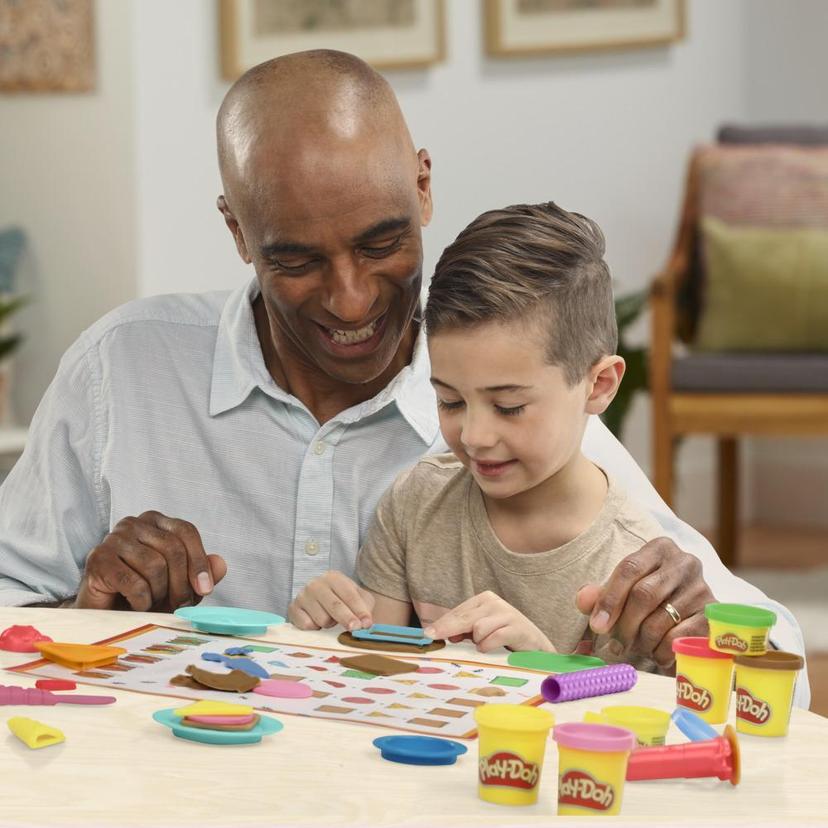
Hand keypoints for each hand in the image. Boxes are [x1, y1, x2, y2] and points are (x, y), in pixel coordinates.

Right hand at [75, 511, 226, 611]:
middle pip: (173, 549)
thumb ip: (202, 572)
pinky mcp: (98, 560)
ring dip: (159, 593)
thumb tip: (221, 564)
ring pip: (155, 566)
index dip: (199, 562)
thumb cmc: (143, 595)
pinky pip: (135, 583)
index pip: (186, 532)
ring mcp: (113, 539)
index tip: (206, 589)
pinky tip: (136, 605)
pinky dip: (142, 601)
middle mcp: (134, 523)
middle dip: (182, 584)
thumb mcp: (180, 584)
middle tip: (179, 604)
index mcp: (156, 521)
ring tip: (152, 602)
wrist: (104, 615)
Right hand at [288, 571, 374, 630]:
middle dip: (347, 618)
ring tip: (330, 618)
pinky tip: (316, 621)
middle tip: (355, 628)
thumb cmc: (342, 600)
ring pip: (322, 619)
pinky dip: (315, 628)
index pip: (349, 595)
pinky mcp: (293, 608)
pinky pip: (307, 625)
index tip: (366, 623)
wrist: (319, 602)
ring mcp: (303, 595)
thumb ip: (365, 607)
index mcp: (334, 577)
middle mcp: (316, 583)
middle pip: (334, 605)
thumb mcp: (358, 599)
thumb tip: (366, 622)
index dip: (359, 610)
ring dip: (330, 624)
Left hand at [423, 591, 555, 653]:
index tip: (428, 633)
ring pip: (478, 629)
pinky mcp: (517, 627)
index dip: (442, 624)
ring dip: (478, 642)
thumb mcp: (482, 631)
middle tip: (431, 637)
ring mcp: (506, 613)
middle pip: (464, 618)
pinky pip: (492, 638)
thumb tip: (439, 632)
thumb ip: (463, 630)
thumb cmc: (506, 637)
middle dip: (447, 629)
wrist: (536, 646)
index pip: (457, 612)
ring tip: (486, 646)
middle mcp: (494, 602)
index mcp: (484, 600)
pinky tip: (491, 648)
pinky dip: (488, 646)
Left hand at [576, 537, 714, 669]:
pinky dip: (661, 651)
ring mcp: (702, 588)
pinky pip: (679, 638)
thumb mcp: (621, 592)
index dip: (610, 599)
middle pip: (644, 595)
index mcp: (659, 547)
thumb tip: (583, 601)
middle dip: (624, 624)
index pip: (629, 568)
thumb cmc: (647, 599)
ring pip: (660, 620)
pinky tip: (655, 653)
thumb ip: (599, 595)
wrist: (688, 615)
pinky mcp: (713, 616)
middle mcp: (684, 562)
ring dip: (641, 641)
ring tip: (635, 647)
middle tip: (614, 644)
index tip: (597, 625)